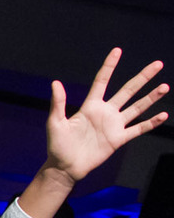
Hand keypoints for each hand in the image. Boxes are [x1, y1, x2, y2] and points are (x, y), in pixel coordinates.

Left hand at [44, 48, 166, 182]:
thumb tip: (55, 83)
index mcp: (90, 106)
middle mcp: (105, 112)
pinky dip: (151, 123)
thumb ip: (58, 103)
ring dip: (151, 97)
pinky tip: (163, 115)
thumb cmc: (58, 145)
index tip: (117, 50)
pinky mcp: (118, 139)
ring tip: (165, 86)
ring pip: (137, 107)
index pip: (101, 81)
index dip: (109, 66)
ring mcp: (114, 125)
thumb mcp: (55, 123)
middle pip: (127, 90)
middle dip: (143, 77)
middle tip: (158, 64)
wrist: (65, 167)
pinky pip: (138, 129)